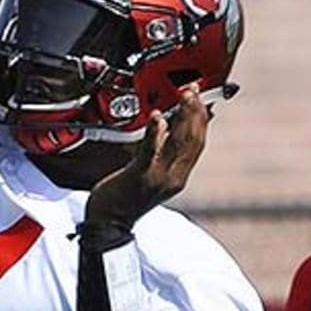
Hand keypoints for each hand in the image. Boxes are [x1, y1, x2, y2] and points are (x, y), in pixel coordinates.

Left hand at [85, 85, 210, 226]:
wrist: (109, 221)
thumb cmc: (126, 194)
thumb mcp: (150, 170)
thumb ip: (160, 148)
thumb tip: (166, 123)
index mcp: (178, 175)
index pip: (198, 141)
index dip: (202, 117)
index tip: (200, 96)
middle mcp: (173, 176)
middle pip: (193, 139)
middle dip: (195, 111)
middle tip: (194, 89)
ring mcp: (158, 177)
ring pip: (179, 142)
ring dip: (183, 116)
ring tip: (184, 96)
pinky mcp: (140, 175)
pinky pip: (150, 150)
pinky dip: (155, 132)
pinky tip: (156, 117)